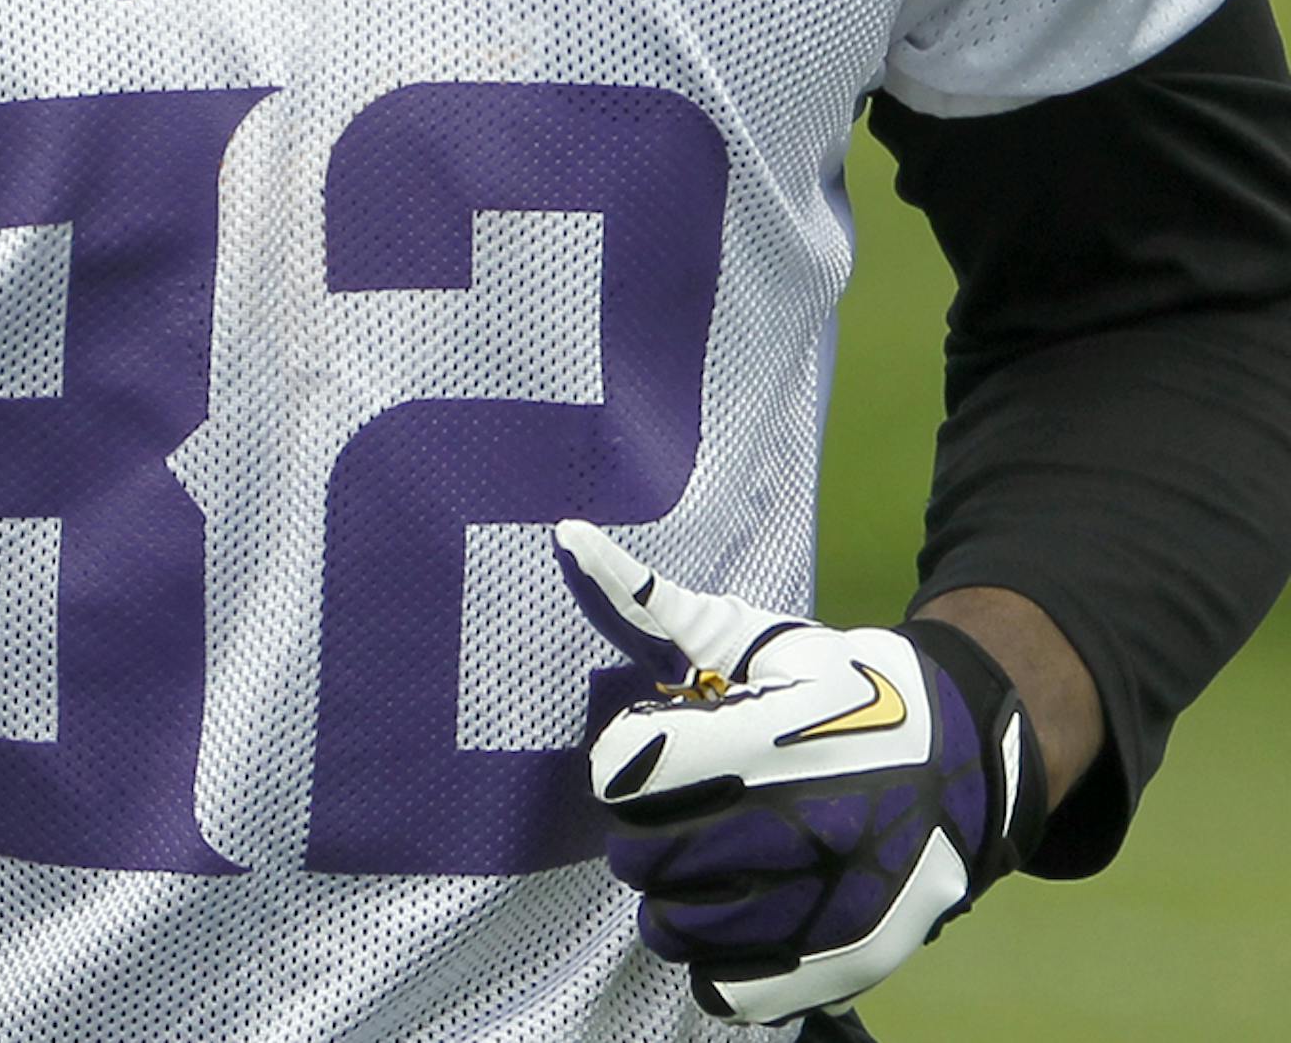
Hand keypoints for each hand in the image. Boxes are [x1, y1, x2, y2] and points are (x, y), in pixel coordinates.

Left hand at [555, 520, 1044, 1025]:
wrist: (958, 760)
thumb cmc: (834, 688)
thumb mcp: (753, 636)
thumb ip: (654, 602)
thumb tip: (567, 537)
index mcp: (779, 732)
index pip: (637, 769)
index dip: (623, 760)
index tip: (643, 753)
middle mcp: (811, 821)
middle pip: (645, 855)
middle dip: (635, 829)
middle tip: (663, 811)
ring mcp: (833, 901)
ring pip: (675, 928)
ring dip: (665, 895)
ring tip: (693, 862)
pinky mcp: (848, 960)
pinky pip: (728, 989)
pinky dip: (713, 956)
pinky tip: (732, 911)